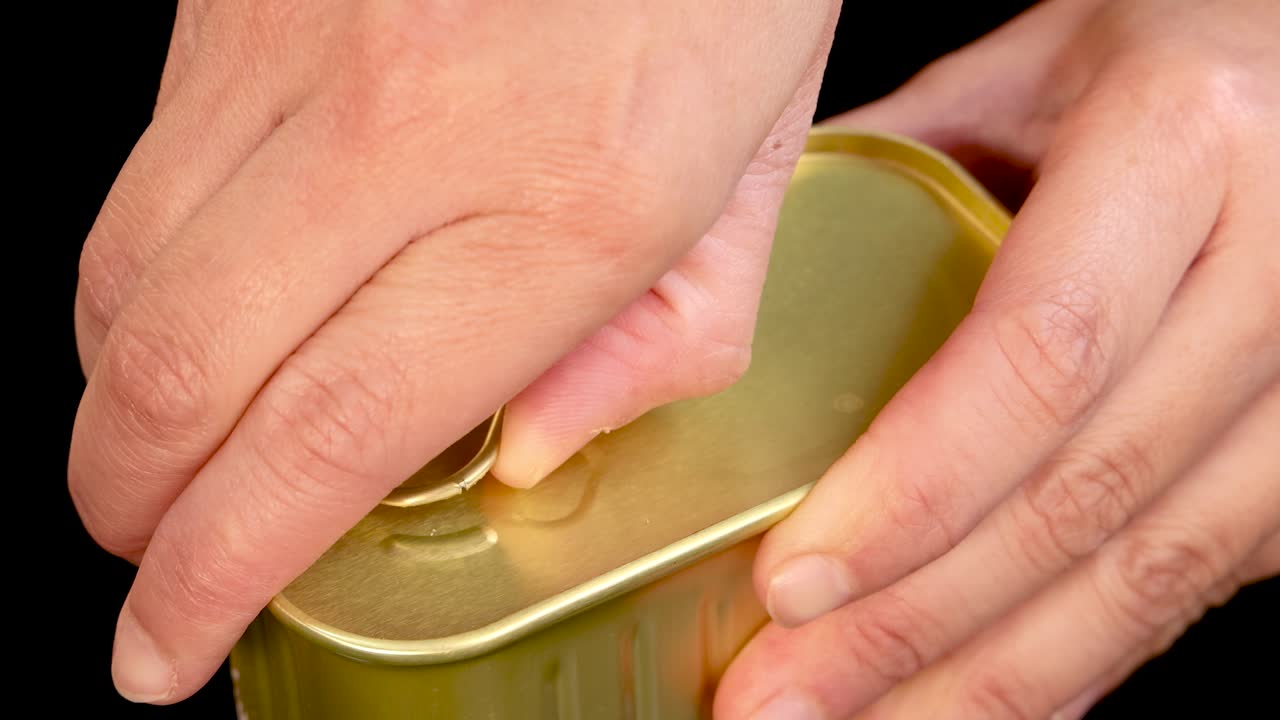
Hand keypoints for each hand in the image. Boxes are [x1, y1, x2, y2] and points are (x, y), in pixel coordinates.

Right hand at [69, 0, 837, 702]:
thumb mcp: (760, 165)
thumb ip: (662, 335)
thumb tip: (519, 454)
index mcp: (563, 200)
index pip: (328, 438)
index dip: (216, 572)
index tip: (163, 648)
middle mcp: (398, 125)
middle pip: (173, 375)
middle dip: (132, 505)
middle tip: (155, 557)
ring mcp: (291, 44)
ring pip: (120, 276)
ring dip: (126, 397)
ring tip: (178, 445)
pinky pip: (138, 170)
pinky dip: (145, 272)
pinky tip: (213, 295)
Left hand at [708, 1, 1279, 716]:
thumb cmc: (1183, 47)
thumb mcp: (1036, 61)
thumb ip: (904, 160)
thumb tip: (757, 277)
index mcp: (1190, 141)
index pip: (1036, 357)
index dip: (911, 493)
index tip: (792, 583)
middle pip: (1082, 498)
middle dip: (916, 627)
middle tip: (779, 701)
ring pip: (1153, 575)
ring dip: (988, 679)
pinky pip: (1201, 584)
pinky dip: (1082, 659)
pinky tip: (984, 696)